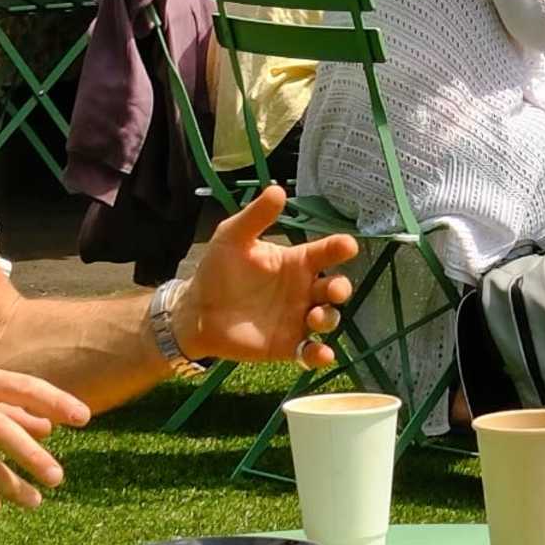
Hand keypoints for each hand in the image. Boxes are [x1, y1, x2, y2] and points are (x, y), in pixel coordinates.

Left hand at [169, 182, 358, 373]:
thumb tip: (277, 189)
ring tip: (314, 318)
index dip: (340, 248)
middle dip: (341, 288)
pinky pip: (311, 352)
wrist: (197, 312)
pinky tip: (321, 354)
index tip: (348, 246)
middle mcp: (303, 290)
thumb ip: (255, 217)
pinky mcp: (287, 346)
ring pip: (328, 319)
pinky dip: (320, 355)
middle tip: (333, 290)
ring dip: (329, 319)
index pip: (326, 253)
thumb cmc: (218, 270)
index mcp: (295, 262)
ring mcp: (297, 319)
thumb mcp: (232, 237)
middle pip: (334, 288)